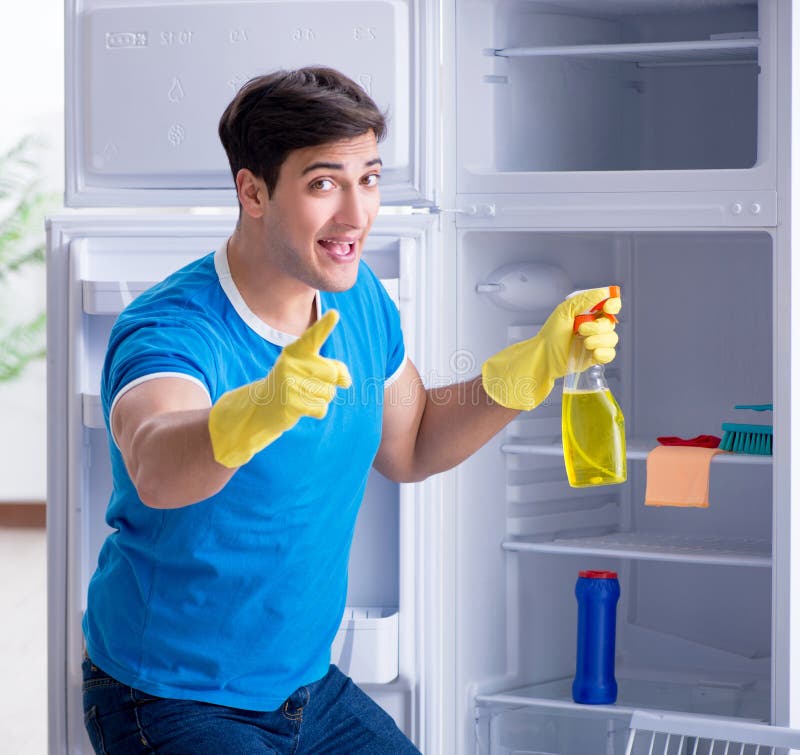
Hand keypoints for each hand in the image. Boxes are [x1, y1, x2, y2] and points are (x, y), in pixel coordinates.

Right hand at [208, 310, 351, 467]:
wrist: (264, 405)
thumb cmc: (297, 382)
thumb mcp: (314, 369)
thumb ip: (336, 368)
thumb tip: (346, 382)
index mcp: (296, 350)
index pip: (313, 337)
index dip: (325, 326)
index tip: (335, 314)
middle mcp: (291, 363)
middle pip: (332, 373)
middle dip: (329, 383)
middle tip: (309, 385)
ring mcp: (288, 383)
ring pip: (328, 393)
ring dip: (322, 398)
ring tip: (302, 395)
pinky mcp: (290, 403)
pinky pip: (321, 408)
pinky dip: (317, 411)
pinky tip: (301, 407)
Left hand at [481, 287, 619, 409]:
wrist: (544, 356)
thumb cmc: (551, 333)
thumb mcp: (565, 311)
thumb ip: (584, 300)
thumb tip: (604, 292)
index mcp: (590, 312)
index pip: (611, 305)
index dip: (613, 305)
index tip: (607, 308)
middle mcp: (596, 326)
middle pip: (611, 323)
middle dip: (597, 327)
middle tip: (580, 330)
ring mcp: (597, 342)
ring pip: (612, 338)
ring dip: (598, 340)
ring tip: (583, 343)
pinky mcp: (596, 357)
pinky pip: (610, 354)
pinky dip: (603, 353)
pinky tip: (592, 353)